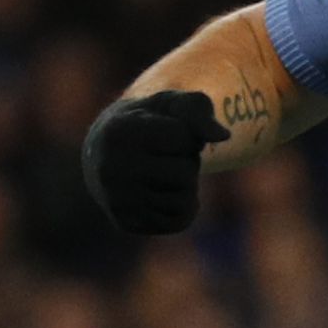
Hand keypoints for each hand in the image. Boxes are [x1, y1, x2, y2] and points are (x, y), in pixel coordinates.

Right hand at [81, 90, 229, 233]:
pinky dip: (179, 206)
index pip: (184, 139)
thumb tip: (223, 137)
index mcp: (118, 133)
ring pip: (183, 200)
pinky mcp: (126, 224)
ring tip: (161, 170)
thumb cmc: (148, 121)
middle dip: (185, 161)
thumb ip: (199, 111)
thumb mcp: (171, 103)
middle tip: (165, 154)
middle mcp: (110, 171)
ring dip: (184, 184)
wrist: (105, 151)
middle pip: (184, 173)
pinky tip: (159, 191)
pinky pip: (178, 221)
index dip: (186, 134)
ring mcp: (115, 201)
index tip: (165, 131)